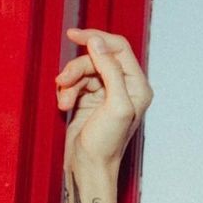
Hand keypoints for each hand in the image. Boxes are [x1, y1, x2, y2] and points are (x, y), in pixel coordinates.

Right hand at [56, 28, 152, 172]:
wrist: (88, 166)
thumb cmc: (106, 143)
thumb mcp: (114, 104)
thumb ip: (110, 70)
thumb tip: (97, 41)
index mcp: (138, 87)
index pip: (119, 48)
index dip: (97, 38)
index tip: (74, 35)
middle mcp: (125, 88)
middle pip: (97, 57)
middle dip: (78, 67)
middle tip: (64, 81)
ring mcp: (108, 93)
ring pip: (84, 69)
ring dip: (69, 81)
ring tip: (64, 100)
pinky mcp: (91, 100)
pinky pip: (76, 81)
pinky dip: (67, 90)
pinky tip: (63, 105)